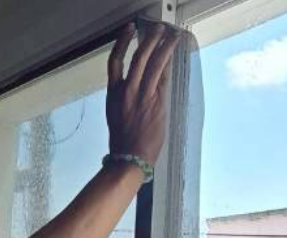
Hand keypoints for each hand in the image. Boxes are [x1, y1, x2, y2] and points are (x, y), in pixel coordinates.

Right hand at [106, 22, 180, 164]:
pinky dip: (169, 64)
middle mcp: (126, 91)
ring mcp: (142, 95)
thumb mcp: (117, 115)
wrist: (129, 159)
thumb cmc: (124, 142)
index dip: (121, 42)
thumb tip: (138, 85)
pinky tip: (173, 56)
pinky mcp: (157, 102)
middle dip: (149, 38)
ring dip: (164, 46)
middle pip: (138, 56)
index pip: (115, 61)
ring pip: (154, 63)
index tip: (128, 29)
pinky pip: (163, 77)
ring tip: (171, 35)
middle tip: (157, 28)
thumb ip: (125, 97)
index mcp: (113, 94)